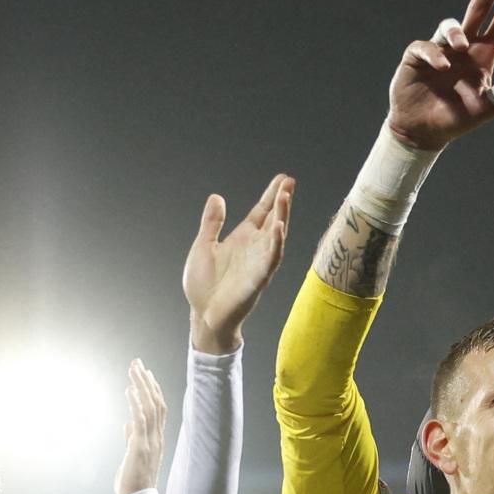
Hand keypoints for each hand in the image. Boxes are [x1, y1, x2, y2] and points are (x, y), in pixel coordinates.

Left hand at [115, 359, 167, 493]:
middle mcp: (157, 437)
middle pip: (155, 402)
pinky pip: (141, 421)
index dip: (153, 389)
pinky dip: (136, 404)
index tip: (146, 373)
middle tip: (137, 363)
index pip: (158, 408)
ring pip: (150, 407)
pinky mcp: (141, 447)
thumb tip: (128, 424)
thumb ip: (131, 438)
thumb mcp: (132, 455)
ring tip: (133, 369)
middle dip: (146, 381)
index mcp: (156, 438)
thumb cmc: (133, 481)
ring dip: (141, 386)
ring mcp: (150, 441)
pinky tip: (130, 390)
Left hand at [183, 175, 295, 353]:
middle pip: (273, 219)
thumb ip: (212, 223)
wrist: (204, 316)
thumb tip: (216, 197)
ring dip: (282, 216)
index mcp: (243, 239)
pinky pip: (271, 259)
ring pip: (276, 236)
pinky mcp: (258, 279)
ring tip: (285, 196)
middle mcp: (255, 248)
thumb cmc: (204, 286)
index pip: (262, 212)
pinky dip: (276, 244)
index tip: (283, 178)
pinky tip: (279, 228)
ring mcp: (259, 263)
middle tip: (289, 181)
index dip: (272, 195)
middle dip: (282, 200)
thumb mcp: (203, 246)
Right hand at [384, 0, 493, 151]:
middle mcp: (464, 46)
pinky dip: (435, 54)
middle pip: (479, 7)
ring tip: (461, 46)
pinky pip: (426, 46)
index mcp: (484, 54)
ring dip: (457, 32)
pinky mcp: (417, 57)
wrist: (424, 132)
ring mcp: (440, 49)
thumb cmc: (458, 118)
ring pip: (451, 26)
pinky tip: (442, 67)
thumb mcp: (489, 105)